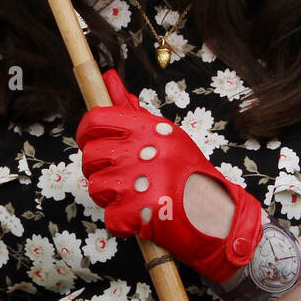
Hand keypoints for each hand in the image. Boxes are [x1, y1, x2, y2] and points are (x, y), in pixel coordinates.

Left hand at [75, 69, 263, 283]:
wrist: (214, 210)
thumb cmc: (188, 170)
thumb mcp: (165, 133)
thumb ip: (132, 110)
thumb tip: (109, 78)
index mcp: (145, 129)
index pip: (96, 120)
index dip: (87, 133)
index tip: (92, 141)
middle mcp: (138, 151)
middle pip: (91, 156)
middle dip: (97, 169)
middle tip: (118, 175)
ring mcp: (134, 182)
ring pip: (96, 187)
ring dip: (110, 196)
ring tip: (132, 196)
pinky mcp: (135, 212)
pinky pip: (110, 217)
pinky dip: (122, 222)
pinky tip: (140, 216)